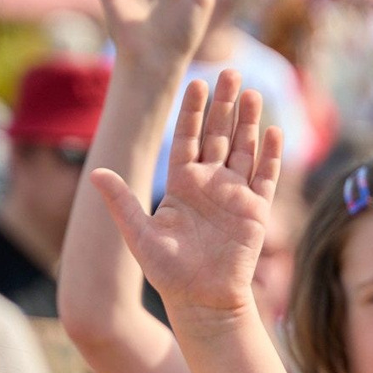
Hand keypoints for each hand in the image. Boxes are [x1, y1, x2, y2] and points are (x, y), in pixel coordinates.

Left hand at [87, 70, 283, 317]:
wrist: (202, 300)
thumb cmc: (169, 272)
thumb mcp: (139, 235)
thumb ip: (123, 203)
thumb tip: (97, 174)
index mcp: (182, 184)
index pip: (188, 138)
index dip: (193, 111)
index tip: (197, 82)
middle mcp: (210, 184)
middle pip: (220, 135)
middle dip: (225, 104)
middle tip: (231, 72)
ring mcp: (235, 195)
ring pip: (245, 149)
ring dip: (250, 121)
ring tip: (254, 92)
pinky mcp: (256, 211)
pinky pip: (265, 176)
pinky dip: (271, 154)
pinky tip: (274, 131)